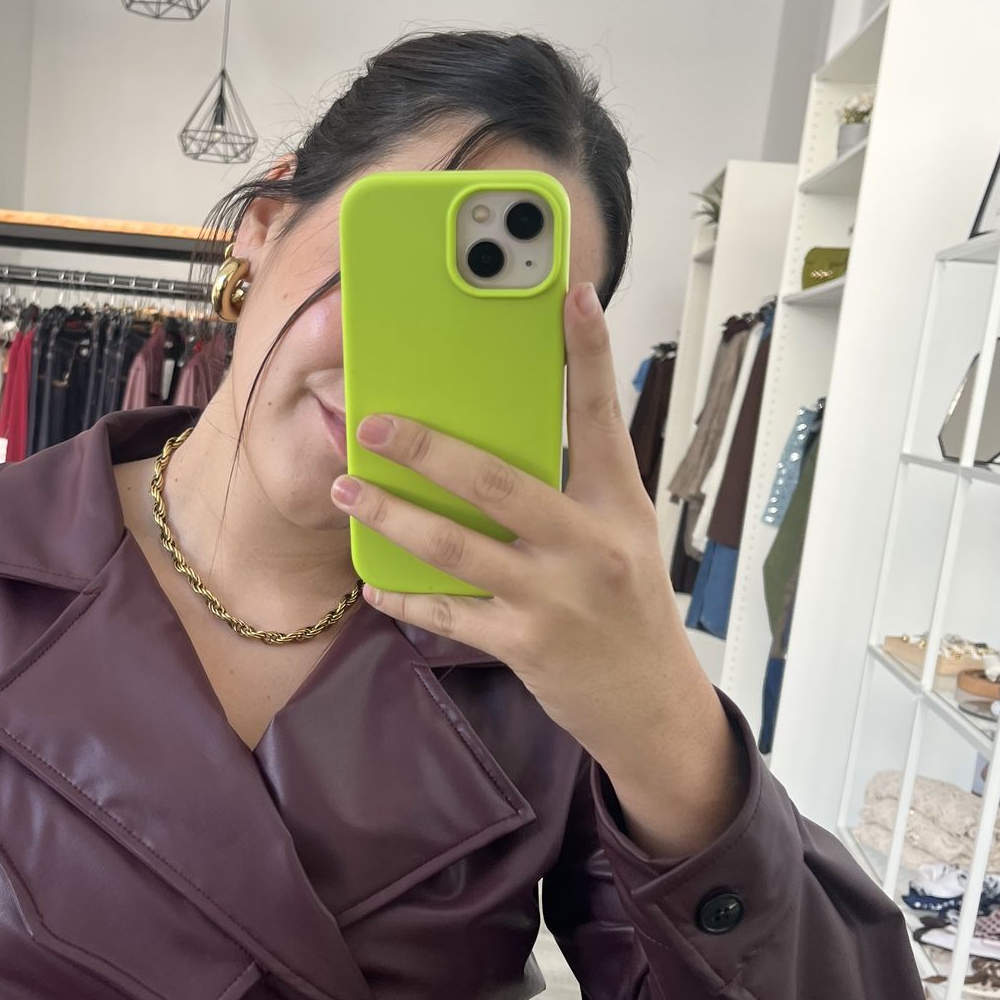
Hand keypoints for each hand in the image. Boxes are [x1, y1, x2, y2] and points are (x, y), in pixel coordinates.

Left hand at [329, 281, 746, 858]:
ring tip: (347, 491)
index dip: (588, 353)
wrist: (652, 705)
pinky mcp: (525, 644)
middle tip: (373, 423)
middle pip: (498, 482)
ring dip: (391, 516)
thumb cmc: (627, 608)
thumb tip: (499, 435)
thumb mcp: (621, 535)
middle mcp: (590, 545)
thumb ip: (573, 487)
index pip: (603, 416)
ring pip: (456, 546)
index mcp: (619, 505)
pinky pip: (448, 611)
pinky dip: (405, 594)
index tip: (571, 294)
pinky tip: (375, 579)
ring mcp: (555, 597)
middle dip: (427, 448)